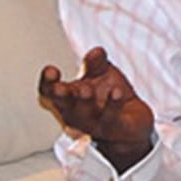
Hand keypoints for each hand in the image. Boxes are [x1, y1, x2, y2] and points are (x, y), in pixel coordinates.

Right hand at [39, 47, 152, 171]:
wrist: (132, 123)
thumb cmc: (108, 96)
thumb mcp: (102, 74)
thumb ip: (97, 63)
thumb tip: (96, 51)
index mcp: (67, 97)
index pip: (50, 91)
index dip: (47, 82)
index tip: (51, 71)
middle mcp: (76, 113)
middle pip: (63, 105)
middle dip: (60, 96)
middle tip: (59, 88)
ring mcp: (95, 123)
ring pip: (86, 114)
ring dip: (85, 102)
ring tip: (87, 90)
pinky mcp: (116, 128)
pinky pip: (112, 119)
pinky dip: (113, 105)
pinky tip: (116, 93)